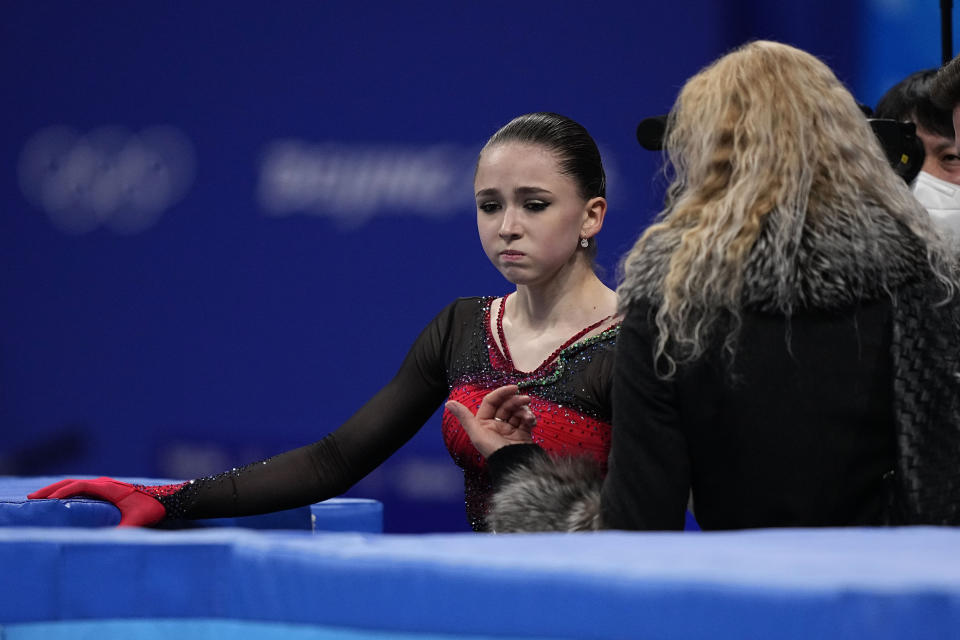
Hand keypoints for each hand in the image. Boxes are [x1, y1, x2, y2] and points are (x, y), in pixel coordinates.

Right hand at [28, 477, 167, 526]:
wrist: (168, 499)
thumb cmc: (153, 508)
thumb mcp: (138, 520)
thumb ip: (122, 531)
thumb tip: (107, 543)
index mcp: (109, 487)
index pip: (79, 486)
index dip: (63, 492)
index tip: (48, 501)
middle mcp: (105, 484)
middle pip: (73, 482)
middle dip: (52, 489)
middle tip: (33, 498)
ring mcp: (106, 485)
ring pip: (77, 484)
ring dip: (59, 489)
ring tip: (41, 498)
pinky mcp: (109, 490)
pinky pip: (83, 488)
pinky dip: (69, 491)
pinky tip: (62, 500)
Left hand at [445, 384, 535, 457]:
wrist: (515, 466)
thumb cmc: (494, 451)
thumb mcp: (477, 433)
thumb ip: (464, 417)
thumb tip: (448, 403)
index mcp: (483, 423)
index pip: (491, 402)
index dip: (502, 393)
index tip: (514, 388)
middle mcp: (496, 425)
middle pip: (506, 405)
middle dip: (516, 401)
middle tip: (526, 399)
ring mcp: (510, 430)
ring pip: (517, 412)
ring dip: (524, 411)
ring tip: (529, 417)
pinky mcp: (522, 434)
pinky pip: (526, 421)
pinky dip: (530, 419)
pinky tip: (531, 422)